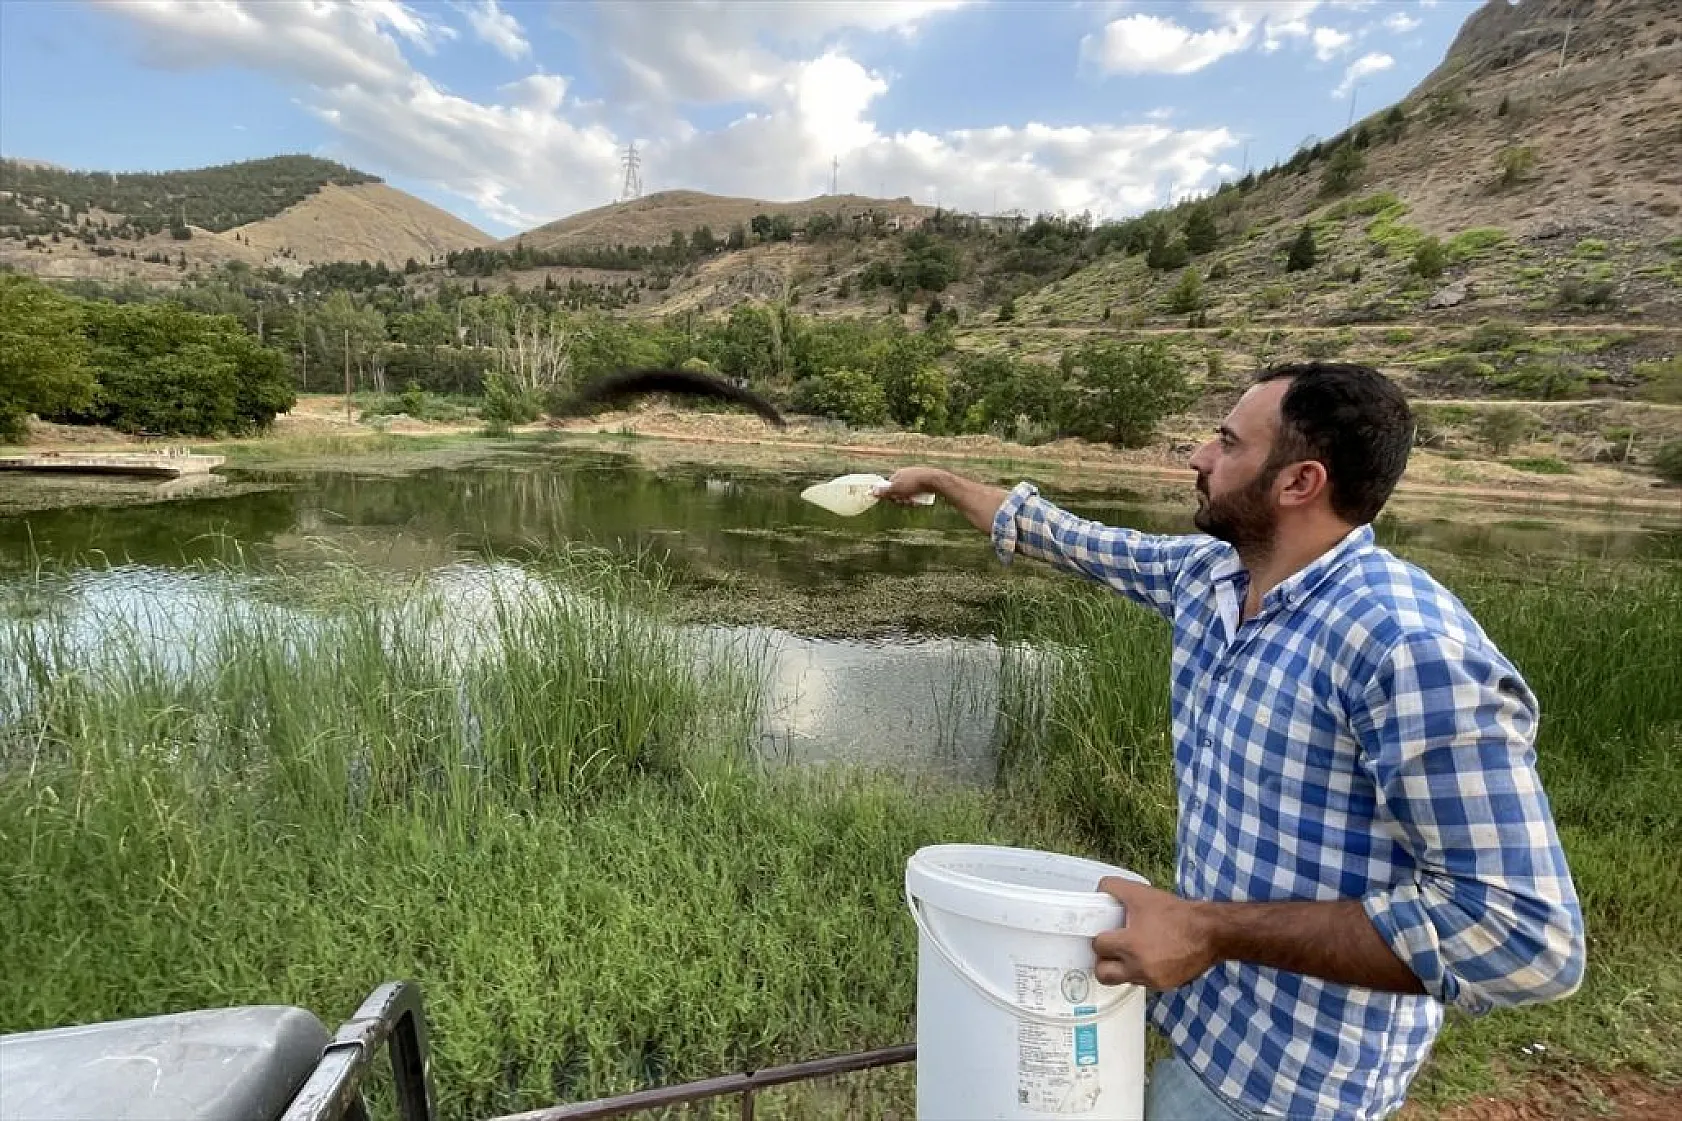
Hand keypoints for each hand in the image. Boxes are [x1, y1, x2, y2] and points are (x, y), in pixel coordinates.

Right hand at [874, 467, 943, 504]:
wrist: (934, 480)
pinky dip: (917, 497)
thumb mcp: (897, 489)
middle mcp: (906, 474)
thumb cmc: (914, 484)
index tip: (895, 500)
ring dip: (909, 500)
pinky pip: (917, 492)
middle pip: (899, 491)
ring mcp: (915, 477)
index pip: (889, 486)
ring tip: (914, 502)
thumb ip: (885, 491)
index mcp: (898, 473)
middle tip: (906, 502)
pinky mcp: (924, 481)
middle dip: (901, 499)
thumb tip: (872, 492)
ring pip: (908, 493)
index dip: (891, 496)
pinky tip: (920, 500)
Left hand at [1091, 877, 1219, 989]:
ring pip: (1123, 980)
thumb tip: (1100, 891)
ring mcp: (1151, 980)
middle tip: (1109, 950)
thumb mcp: (1141, 894)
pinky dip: (1141, 971)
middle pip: (1103, 974)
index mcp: (1130, 945)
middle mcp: (1138, 967)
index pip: (1099, 946)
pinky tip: (1149, 957)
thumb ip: (1114, 888)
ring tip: (1130, 952)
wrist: (1209, 933)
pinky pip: (1143, 982)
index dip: (1100, 937)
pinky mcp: (1164, 986)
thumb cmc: (1176, 914)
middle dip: (1103, 962)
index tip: (1106, 932)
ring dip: (1122, 968)